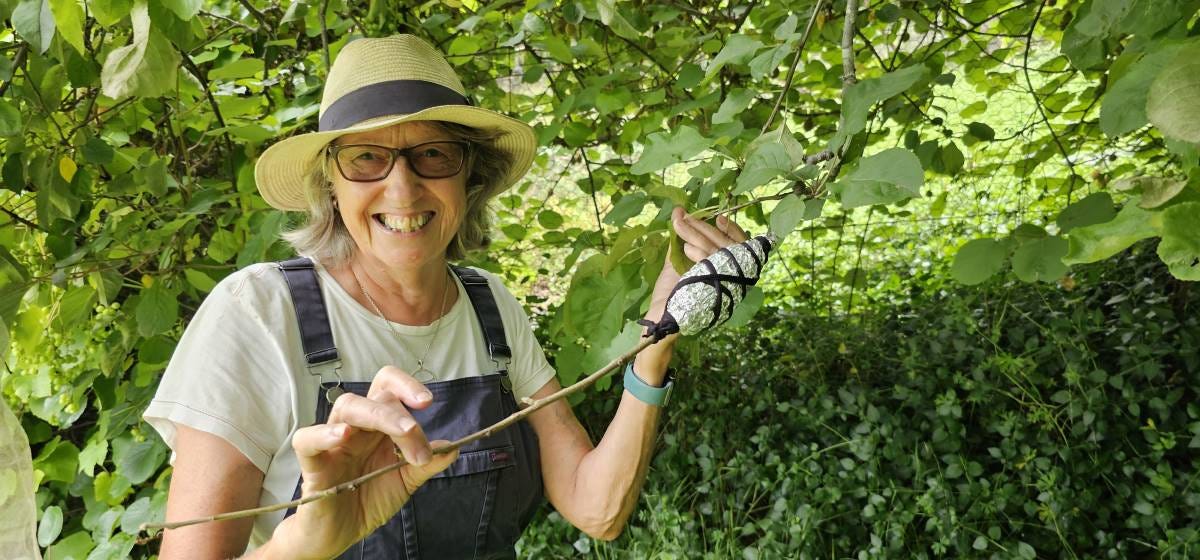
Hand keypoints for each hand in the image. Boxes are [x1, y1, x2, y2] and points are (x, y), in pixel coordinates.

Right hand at [269, 366, 457, 559]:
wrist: (340, 534)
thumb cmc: (367, 500)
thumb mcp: (405, 482)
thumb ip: (426, 463)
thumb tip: (454, 448)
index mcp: (378, 427)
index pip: (388, 389)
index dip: (406, 386)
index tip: (427, 402)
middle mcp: (356, 428)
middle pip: (374, 397)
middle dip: (402, 415)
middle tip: (420, 445)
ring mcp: (332, 444)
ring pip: (347, 407)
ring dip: (379, 415)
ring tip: (403, 433)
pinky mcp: (312, 465)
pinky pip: (307, 439)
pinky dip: (323, 433)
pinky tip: (343, 436)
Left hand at [647, 208, 748, 316]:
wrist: (663, 314)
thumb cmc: (672, 290)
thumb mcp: (678, 261)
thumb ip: (682, 240)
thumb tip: (679, 213)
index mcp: (727, 269)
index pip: (739, 244)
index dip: (732, 230)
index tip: (717, 218)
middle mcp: (733, 276)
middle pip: (725, 243)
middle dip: (703, 227)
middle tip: (683, 216)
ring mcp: (727, 282)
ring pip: (716, 249)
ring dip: (695, 233)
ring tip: (678, 224)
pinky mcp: (717, 286)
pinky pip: (712, 262)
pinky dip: (698, 253)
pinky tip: (686, 250)